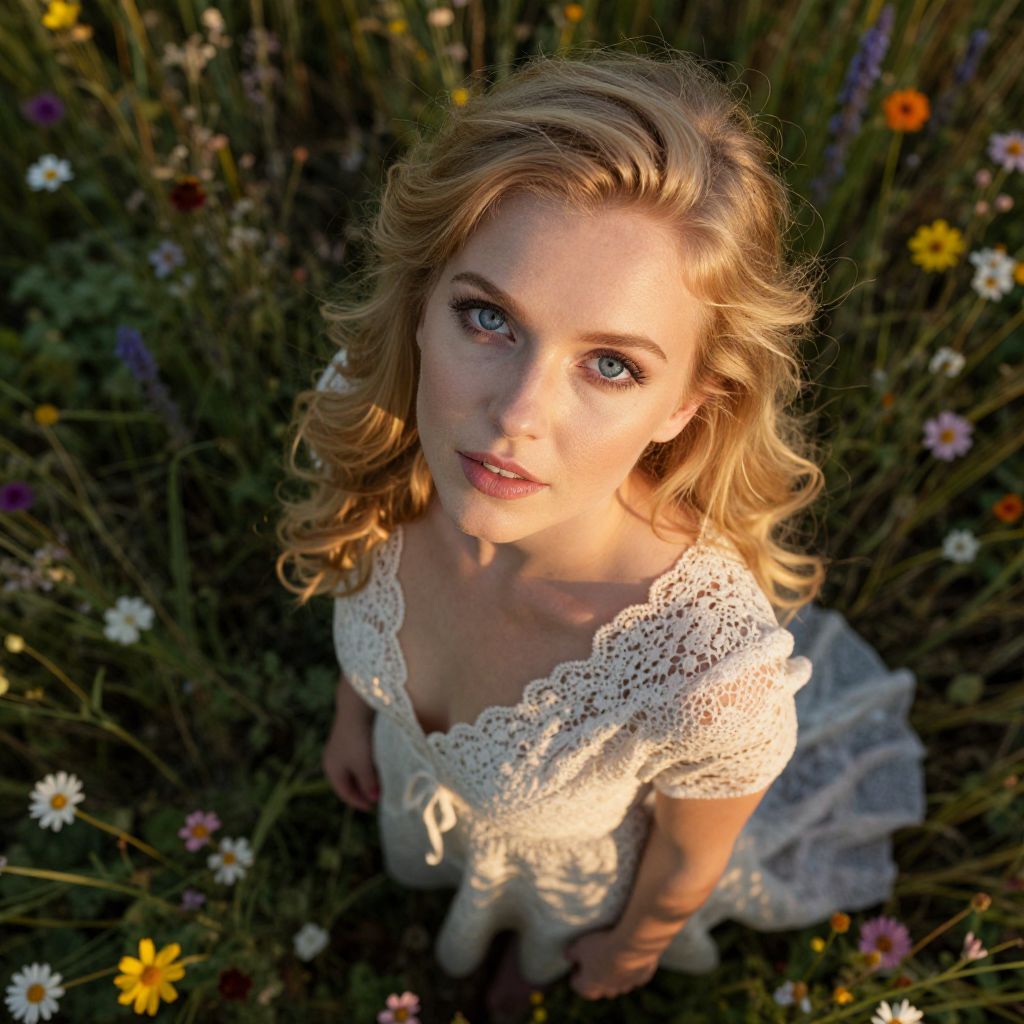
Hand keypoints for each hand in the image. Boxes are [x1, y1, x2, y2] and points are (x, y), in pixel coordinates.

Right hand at [322, 677, 378, 811]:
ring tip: (381, 783)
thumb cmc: (358, 740)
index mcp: (332, 770)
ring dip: (366, 778)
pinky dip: (367, 766)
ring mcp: (340, 750)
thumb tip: (373, 798)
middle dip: (363, 790)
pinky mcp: (349, 739)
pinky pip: (357, 759)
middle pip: (348, 782)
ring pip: (354, 770)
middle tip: (379, 797)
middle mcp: (333, 761)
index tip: (373, 807)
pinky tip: (378, 766)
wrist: (356, 709)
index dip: (359, 801)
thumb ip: (368, 783)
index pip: (345, 793)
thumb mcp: (363, 765)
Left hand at [563, 927, 658, 1000]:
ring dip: (614, 971)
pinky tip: (629, 953)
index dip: (575, 971)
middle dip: (596, 974)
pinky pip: (634, 975)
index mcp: (590, 987)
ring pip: (618, 982)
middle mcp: (608, 991)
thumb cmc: (602, 946)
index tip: (577, 960)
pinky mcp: (641, 978)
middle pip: (599, 987)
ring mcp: (626, 986)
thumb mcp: (580, 945)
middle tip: (595, 956)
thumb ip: (571, 953)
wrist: (632, 945)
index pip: (577, 985)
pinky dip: (631, 966)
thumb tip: (568, 955)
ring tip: (613, 953)